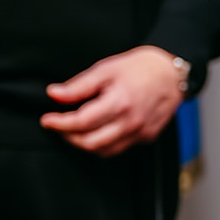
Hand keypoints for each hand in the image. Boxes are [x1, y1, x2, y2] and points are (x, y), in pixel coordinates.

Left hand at [41, 45, 184, 156]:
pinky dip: (103, 144)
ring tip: (76, 130)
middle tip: (59, 125)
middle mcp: (130, 121)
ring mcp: (140, 132)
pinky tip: (98, 131)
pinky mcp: (146, 137)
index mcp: (119, 102)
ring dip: (85, 143)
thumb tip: (54, 94)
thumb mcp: (106, 69)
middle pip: (90, 142)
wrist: (172, 73)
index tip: (47, 120)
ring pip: (103, 151)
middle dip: (69, 137)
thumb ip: (79, 85)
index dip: (60, 123)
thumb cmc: (140, 68)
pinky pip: (119, 148)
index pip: (81, 122)